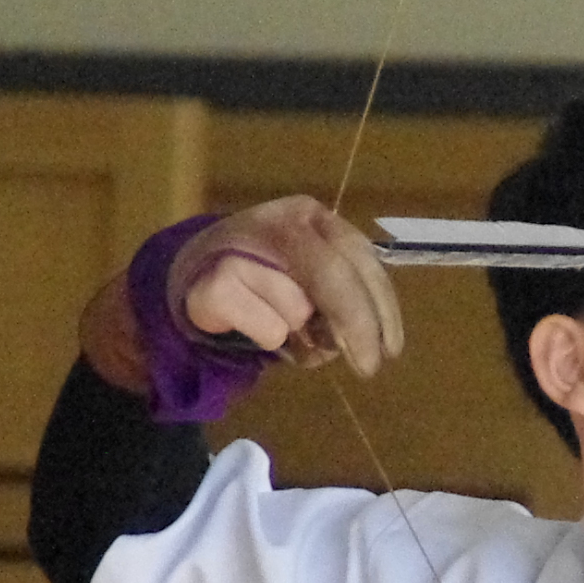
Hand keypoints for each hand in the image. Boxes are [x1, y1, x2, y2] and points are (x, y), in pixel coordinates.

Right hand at [171, 198, 404, 374]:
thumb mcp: (311, 274)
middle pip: (333, 278)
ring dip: (298, 333)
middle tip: (368, 367)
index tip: (391, 348)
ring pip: (298, 311)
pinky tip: (250, 324)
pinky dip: (268, 340)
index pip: (361, 257)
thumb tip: (366, 339)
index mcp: (312, 215)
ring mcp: (244, 248)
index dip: (381, 306)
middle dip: (356, 328)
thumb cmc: (267, 278)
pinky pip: (269, 330)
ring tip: (279, 324)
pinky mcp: (218, 283)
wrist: (192, 277)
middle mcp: (280, 221)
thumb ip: (343, 294)